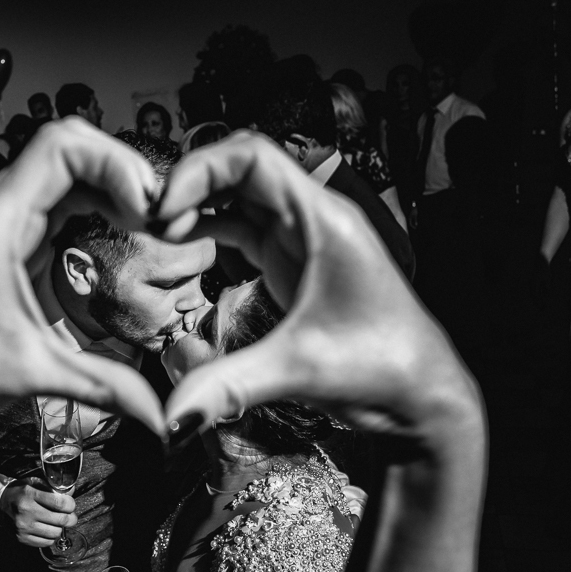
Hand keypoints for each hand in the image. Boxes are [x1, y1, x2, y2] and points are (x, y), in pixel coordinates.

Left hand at [0, 118, 165, 434]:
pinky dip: (98, 199)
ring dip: (113, 182)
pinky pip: (61, 192)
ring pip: (67, 164)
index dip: (116, 164)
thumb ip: (102, 386)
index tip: (148, 210)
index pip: (61, 146)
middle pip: (71, 145)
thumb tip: (163, 416)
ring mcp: (2, 212)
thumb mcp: (31, 373)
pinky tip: (123, 228)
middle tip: (160, 214)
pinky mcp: (9, 229)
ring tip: (150, 221)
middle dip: (123, 169)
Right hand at [0, 477, 77, 546]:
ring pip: (55, 533)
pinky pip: (46, 542)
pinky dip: (50, 537)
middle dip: (71, 518)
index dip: (70, 505)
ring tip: (57, 523)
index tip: (71, 504)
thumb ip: (52, 487)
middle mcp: (26, 511)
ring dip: (60, 528)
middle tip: (70, 516)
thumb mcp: (33, 483)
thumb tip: (71, 491)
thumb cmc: (19, 492)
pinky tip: (48, 529)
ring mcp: (23, 527)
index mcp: (30, 494)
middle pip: (60, 520)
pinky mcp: (21, 538)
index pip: (59, 503)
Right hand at [155, 130, 481, 446]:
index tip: (164, 205)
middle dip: (192, 183)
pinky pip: (242, 227)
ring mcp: (301, 239)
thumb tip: (171, 414)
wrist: (421, 396)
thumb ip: (232, 384)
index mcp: (325, 220)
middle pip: (241, 168)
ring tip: (157, 230)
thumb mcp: (302, 369)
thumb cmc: (384, 368)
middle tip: (149, 217)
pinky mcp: (291, 263)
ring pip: (238, 197)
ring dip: (197, 205)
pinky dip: (209, 229)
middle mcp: (313, 218)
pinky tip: (182, 244)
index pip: (253, 157)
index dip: (201, 170)